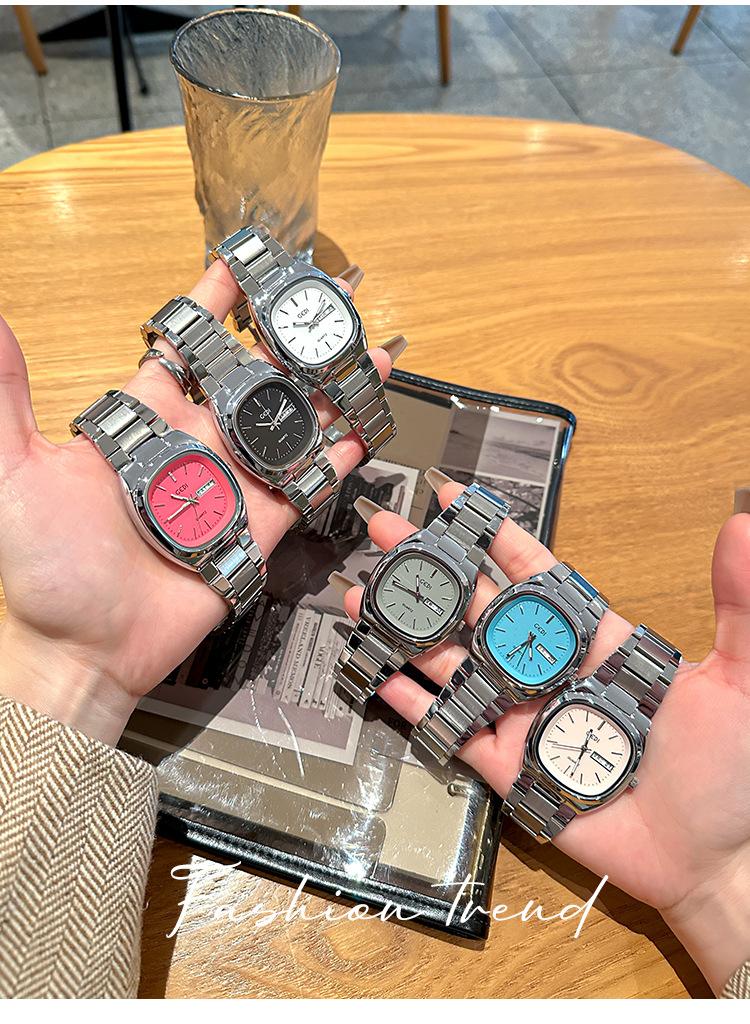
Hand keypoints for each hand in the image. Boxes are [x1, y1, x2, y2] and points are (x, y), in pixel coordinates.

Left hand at [0, 261, 396, 746]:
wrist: (82, 650)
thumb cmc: (45, 568)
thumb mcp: (17, 473)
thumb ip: (9, 396)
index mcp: (144, 422)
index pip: (186, 347)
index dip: (213, 305)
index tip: (241, 264)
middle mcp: (195, 445)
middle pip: (253, 377)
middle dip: (291, 335)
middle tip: (325, 299)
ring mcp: (232, 486)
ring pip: (290, 424)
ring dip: (327, 388)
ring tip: (362, 351)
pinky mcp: (258, 529)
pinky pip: (305, 485)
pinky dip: (336, 456)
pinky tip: (362, 426)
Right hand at [339, 472, 749, 993]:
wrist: (716, 859)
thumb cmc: (736, 771)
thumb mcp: (740, 678)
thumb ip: (737, 604)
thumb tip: (740, 525)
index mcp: (598, 641)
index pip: (537, 575)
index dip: (497, 535)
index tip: (458, 499)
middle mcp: (550, 671)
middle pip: (477, 607)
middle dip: (432, 566)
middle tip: (385, 527)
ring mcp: (524, 718)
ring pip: (452, 662)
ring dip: (408, 627)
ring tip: (362, 591)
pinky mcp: (508, 770)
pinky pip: (450, 729)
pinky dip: (415, 701)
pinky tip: (379, 671)